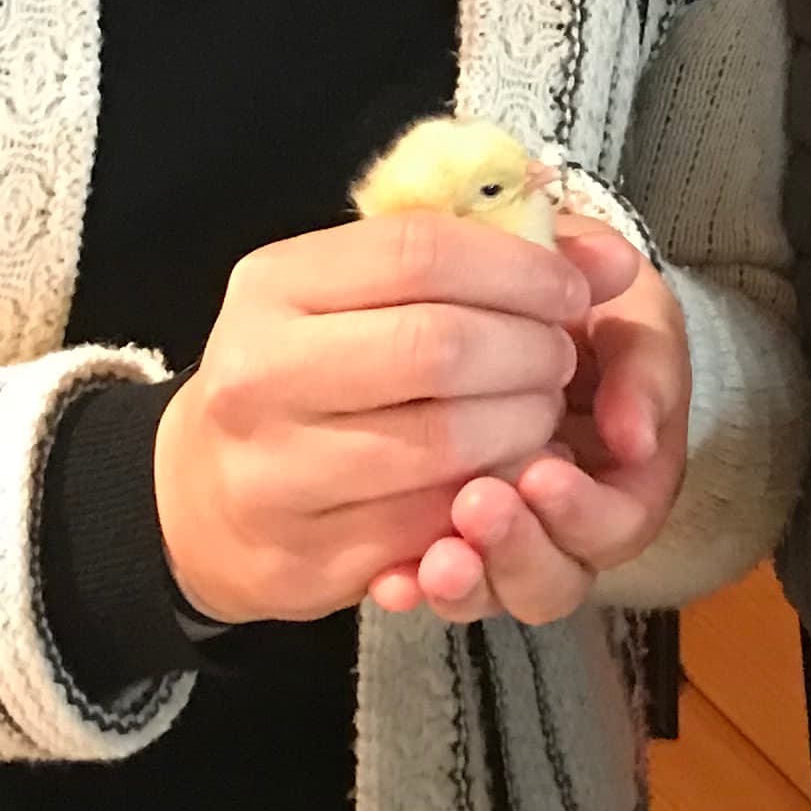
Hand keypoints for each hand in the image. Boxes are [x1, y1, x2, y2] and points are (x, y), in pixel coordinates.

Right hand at [153, 206, 592, 625]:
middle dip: (530, 352)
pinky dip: (490, 500)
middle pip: (440, 348)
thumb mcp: (357, 289)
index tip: (569, 291)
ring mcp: (276, 475)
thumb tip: (611, 261)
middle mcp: (260, 376)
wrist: (199, 494)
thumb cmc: (306, 369)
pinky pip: (435, 527)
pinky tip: (503, 479)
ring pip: (447, 446)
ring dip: (523, 428)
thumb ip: (480, 256)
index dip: (518, 269)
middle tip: (558, 360)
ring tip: (537, 415)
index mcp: (273, 285)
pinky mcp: (306, 558)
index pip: (420, 252)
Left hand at [400, 226, 690, 626]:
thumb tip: (634, 439)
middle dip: (518, 553)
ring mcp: (503, 537)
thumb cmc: (591, 307)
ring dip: (467, 582)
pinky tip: (387, 579)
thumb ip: (644, 368)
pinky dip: (410, 585)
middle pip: (553, 582)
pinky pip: (427, 579)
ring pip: (493, 593)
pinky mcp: (440, 534)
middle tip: (478, 507)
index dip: (582, 512)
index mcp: (625, 483)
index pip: (617, 525)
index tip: (543, 474)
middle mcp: (565, 527)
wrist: (526, 300)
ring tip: (434, 561)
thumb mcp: (635, 319)